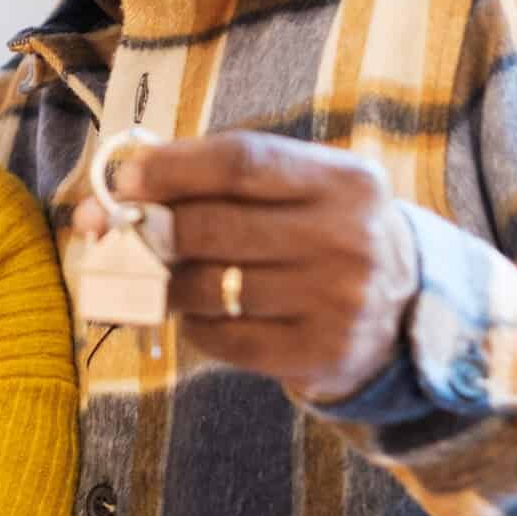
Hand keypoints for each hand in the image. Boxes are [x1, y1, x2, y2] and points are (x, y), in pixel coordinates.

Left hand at [74, 131, 420, 405]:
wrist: (405, 309)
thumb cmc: (323, 231)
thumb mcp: (300, 188)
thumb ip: (218, 179)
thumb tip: (111, 194)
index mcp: (345, 180)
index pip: (242, 162)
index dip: (172, 169)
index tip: (123, 179)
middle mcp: (350, 237)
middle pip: (216, 227)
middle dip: (155, 229)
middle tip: (127, 232)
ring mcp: (339, 300)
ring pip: (210, 287)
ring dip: (167, 281)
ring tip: (163, 275)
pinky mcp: (322, 353)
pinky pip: (224, 338)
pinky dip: (193, 324)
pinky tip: (199, 312)